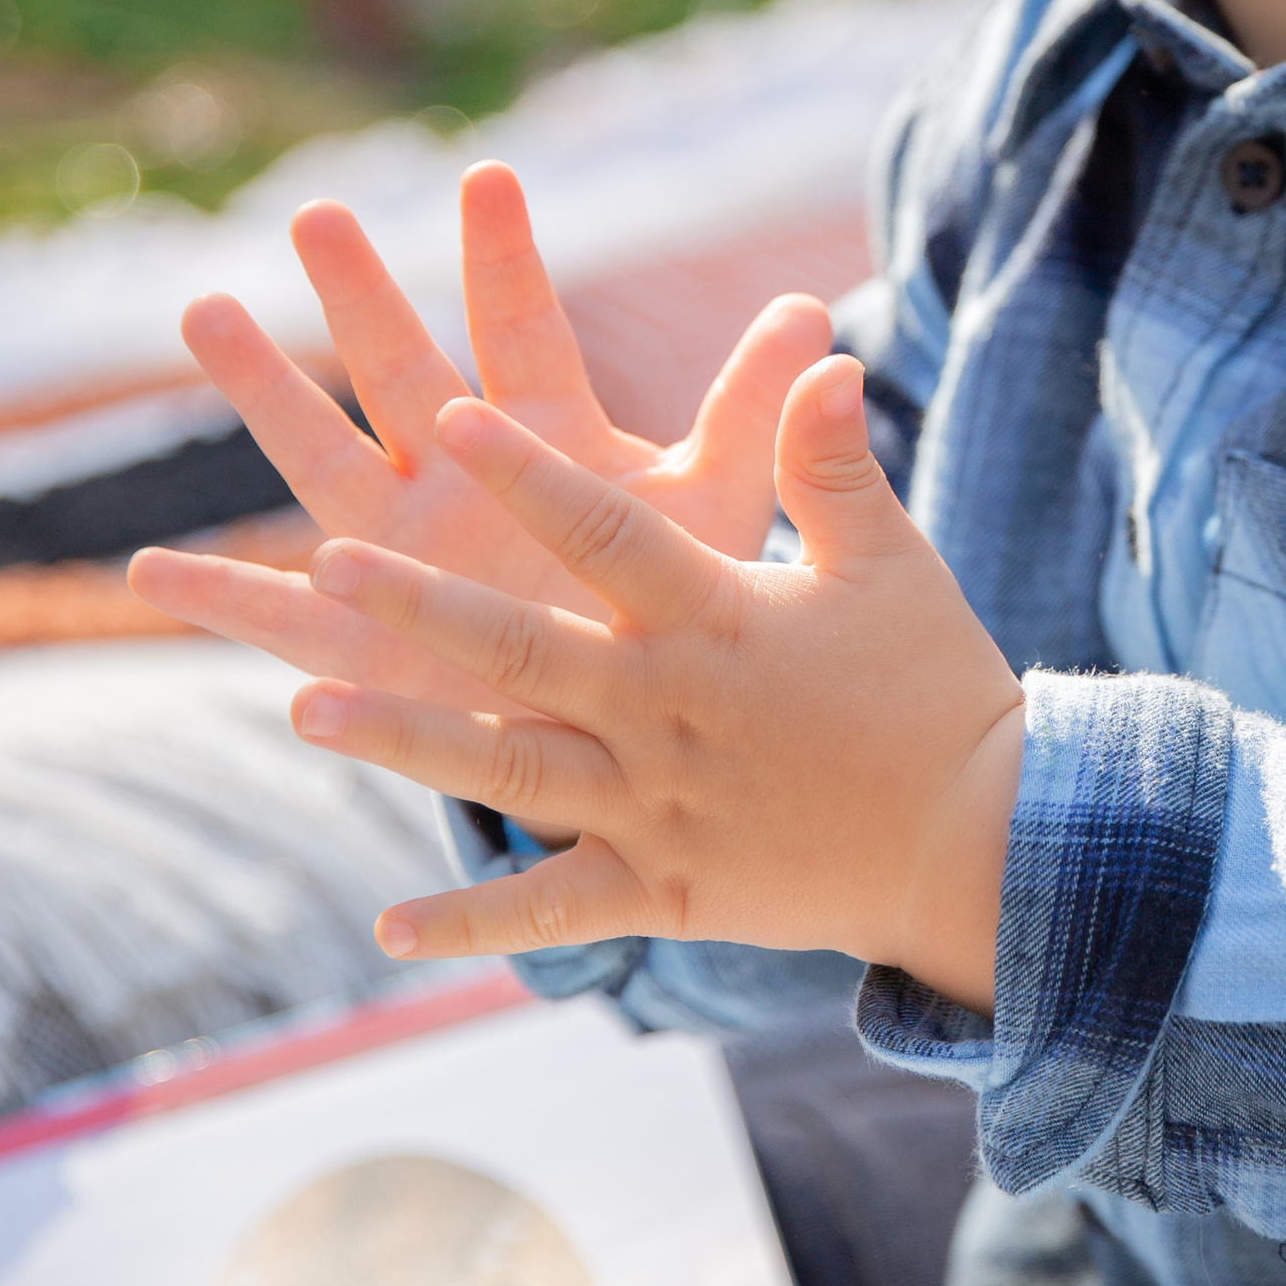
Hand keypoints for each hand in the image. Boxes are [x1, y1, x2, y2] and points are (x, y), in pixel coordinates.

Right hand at [130, 164, 832, 711]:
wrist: (632, 724)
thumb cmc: (674, 604)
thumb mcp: (712, 508)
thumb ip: (752, 412)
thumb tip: (821, 312)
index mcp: (546, 439)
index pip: (524, 332)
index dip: (507, 261)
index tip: (491, 176)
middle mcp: (459, 478)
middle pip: (403, 370)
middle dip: (364, 296)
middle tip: (320, 213)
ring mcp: (401, 550)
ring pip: (322, 459)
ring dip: (266, 393)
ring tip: (208, 310)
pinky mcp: (364, 638)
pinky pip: (277, 618)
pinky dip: (214, 599)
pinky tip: (143, 574)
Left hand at [282, 357, 1024, 1015]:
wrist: (979, 841)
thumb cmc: (937, 690)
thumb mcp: (891, 564)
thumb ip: (833, 467)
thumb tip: (825, 356)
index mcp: (719, 622)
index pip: (609, 533)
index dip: (532, 474)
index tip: (456, 418)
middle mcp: (668, 712)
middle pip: (525, 651)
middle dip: (422, 609)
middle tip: (330, 566)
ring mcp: (657, 807)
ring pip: (509, 773)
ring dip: (405, 744)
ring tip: (307, 711)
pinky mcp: (662, 890)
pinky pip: (552, 913)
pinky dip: (472, 924)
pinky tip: (388, 929)